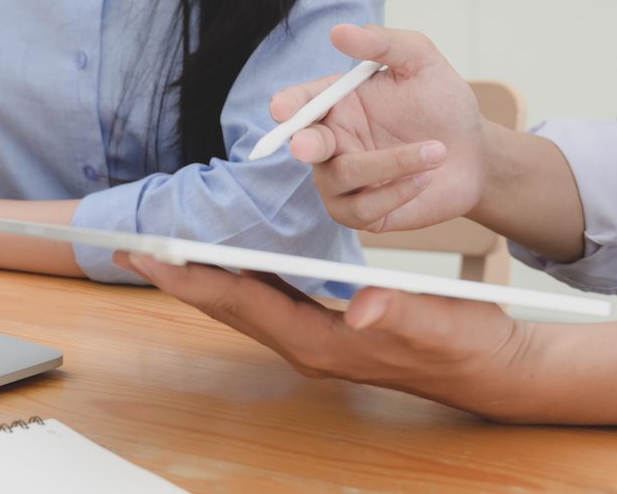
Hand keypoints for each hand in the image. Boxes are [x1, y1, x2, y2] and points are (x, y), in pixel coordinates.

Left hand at [115, 252, 529, 417]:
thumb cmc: (463, 345)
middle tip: (130, 246)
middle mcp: (305, 343)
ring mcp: (310, 338)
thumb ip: (398, 315)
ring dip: (198, 276)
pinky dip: (233, 276)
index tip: (149, 255)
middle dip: (177, 275)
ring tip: (161, 250)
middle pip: (226, 304)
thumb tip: (362, 309)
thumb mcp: (438, 325)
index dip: (191, 277)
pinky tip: (225, 257)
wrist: (487, 369)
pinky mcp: (321, 327)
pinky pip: (263, 299)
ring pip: (240, 303)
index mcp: (321, 342)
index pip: (242, 302)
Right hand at [272, 23, 489, 231]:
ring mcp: (343, 181)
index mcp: (336, 103)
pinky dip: (395, 192)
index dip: (286, 106)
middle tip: (309, 146)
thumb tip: (339, 31)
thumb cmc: (443, 105)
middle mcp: (332, 143)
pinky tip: (425, 177)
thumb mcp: (421, 62)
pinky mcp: (362, 212)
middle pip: (304, 145)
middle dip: (305, 145)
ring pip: (341, 178)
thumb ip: (384, 43)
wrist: (475, 154)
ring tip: (436, 151)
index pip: (299, 104)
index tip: (282, 110)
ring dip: (389, 164)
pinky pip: (362, 210)